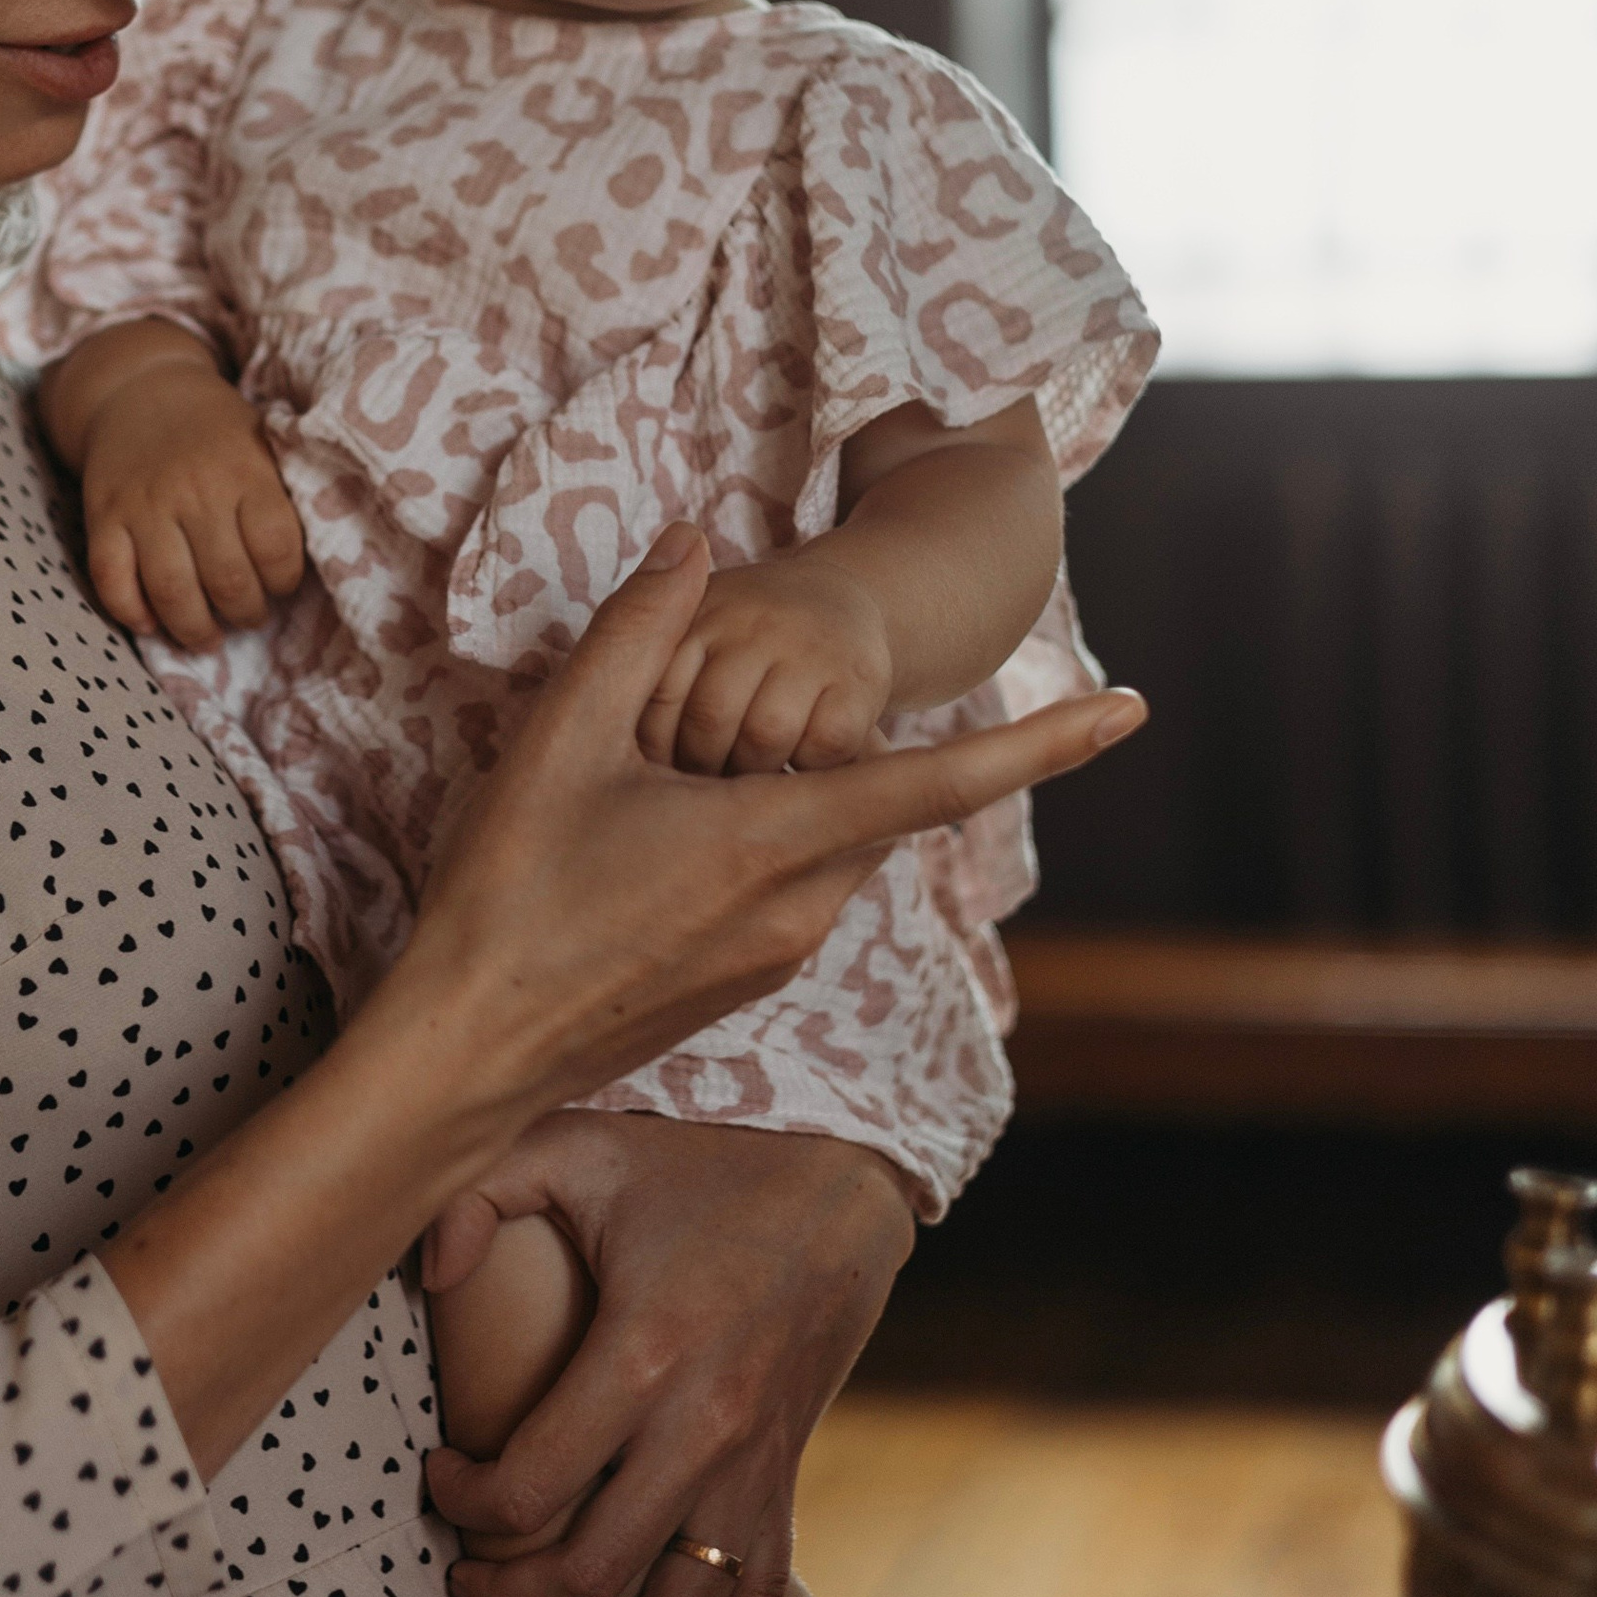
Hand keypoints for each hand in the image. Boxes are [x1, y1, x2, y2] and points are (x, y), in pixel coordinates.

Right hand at [79, 352, 304, 647]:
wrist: (142, 390)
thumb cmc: (218, 431)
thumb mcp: (264, 443)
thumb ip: (284, 495)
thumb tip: (320, 557)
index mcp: (244, 470)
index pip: (276, 548)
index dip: (285, 581)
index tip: (282, 585)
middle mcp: (194, 489)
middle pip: (227, 580)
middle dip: (245, 614)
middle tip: (249, 617)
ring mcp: (143, 505)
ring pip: (170, 590)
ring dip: (193, 629)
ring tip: (206, 637)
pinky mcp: (102, 516)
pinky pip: (111, 579)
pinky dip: (130, 612)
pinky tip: (151, 623)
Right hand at [397, 528, 1139, 1124]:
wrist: (466, 1054)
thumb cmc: (510, 895)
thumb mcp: (560, 741)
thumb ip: (638, 629)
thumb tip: (693, 542)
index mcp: (772, 843)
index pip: (943, 782)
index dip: (1044, 743)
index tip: (1130, 709)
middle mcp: (799, 910)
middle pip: (854, 798)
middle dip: (802, 751)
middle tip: (665, 754)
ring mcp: (775, 958)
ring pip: (814, 842)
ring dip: (759, 801)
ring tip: (626, 809)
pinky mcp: (746, 987)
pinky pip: (780, 890)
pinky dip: (737, 849)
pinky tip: (632, 858)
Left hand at [419, 1112, 914, 1596]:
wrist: (843, 1175)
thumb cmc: (694, 1159)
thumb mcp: (579, 1147)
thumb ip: (482, 1192)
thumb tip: (424, 1273)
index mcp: (644, 1353)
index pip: (529, 1487)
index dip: (461, 1506)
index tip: (437, 1476)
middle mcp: (704, 1428)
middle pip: (590, 1573)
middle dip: (506, 1595)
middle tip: (460, 1575)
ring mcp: (755, 1463)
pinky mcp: (787, 1477)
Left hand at [638, 543, 895, 777]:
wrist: (838, 605)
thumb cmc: (739, 648)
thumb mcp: (685, 638)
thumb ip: (638, 681)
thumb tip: (618, 775)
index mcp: (694, 613)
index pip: (655, 697)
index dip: (652, 753)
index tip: (654, 778)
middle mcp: (750, 617)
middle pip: (708, 720)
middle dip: (701, 772)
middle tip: (701, 792)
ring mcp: (808, 643)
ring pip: (765, 737)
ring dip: (754, 778)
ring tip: (747, 785)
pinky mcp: (860, 677)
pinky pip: (823, 747)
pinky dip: (809, 773)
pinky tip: (800, 772)